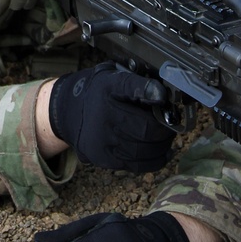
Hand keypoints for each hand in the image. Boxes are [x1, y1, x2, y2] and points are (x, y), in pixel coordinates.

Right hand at [47, 61, 173, 171]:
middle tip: (172, 125)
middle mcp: (104, 113)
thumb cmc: (99, 92)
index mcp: (108, 86)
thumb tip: (166, 94)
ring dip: (162, 146)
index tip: (163, 96)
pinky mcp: (103, 158)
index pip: (130, 86)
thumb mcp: (113, 76)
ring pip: (144, 150)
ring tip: (165, 139)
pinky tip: (161, 152)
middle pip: (146, 128)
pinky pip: (137, 165)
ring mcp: (103, 139)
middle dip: (165, 129)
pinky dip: (155, 160)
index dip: (149, 91)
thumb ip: (137, 82)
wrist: (68, 111)